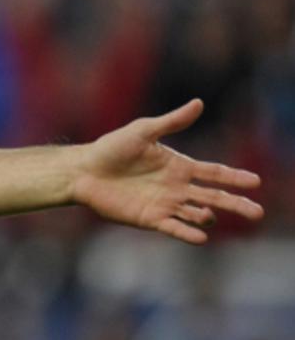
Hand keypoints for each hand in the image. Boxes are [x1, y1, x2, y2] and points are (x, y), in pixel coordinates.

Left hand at [72, 99, 263, 243]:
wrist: (83, 171)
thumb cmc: (111, 148)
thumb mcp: (143, 131)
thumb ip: (172, 122)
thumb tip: (199, 103)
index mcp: (179, 166)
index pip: (214, 173)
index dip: (234, 177)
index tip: (255, 181)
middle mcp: (176, 187)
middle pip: (214, 197)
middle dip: (236, 204)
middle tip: (257, 212)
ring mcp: (165, 204)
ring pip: (197, 214)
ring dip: (208, 216)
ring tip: (210, 214)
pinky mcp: (149, 218)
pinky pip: (174, 227)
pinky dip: (188, 232)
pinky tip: (201, 236)